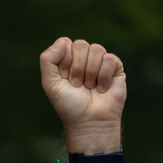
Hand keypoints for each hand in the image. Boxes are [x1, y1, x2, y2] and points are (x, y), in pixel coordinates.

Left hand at [39, 37, 125, 152]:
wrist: (90, 121)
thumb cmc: (69, 105)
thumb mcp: (50, 84)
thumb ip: (47, 61)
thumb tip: (62, 41)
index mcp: (66, 60)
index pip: (65, 43)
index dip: (65, 60)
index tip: (64, 77)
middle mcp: (83, 58)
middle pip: (81, 44)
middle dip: (77, 67)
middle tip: (77, 84)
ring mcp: (100, 62)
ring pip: (96, 49)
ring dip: (90, 73)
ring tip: (89, 87)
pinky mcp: (115, 67)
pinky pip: (109, 59)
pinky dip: (103, 76)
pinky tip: (101, 88)